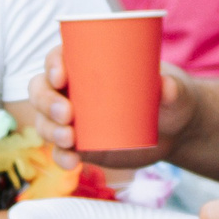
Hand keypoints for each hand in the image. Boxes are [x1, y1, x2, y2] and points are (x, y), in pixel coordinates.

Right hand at [28, 49, 197, 167]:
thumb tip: (167, 87)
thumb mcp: (176, 91)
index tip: (61, 75)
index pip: (58, 57)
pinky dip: (60, 156)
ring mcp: (74, 119)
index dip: (52, 64)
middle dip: (46, 101)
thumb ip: (174, 88)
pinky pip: (60, 150)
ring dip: (49, 130)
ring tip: (70, 140)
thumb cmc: (172, 98)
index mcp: (89, 64)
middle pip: (42, 90)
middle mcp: (74, 89)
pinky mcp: (79, 144)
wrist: (176, 132)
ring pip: (45, 121)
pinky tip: (72, 161)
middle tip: (67, 114)